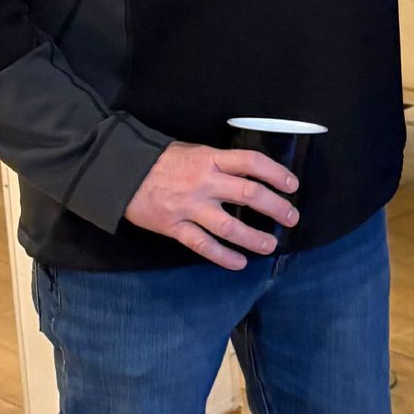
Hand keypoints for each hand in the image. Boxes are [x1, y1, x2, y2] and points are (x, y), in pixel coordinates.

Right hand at [123, 143, 298, 269]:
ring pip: (229, 226)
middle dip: (275, 207)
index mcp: (210, 159)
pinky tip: (240, 263)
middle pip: (249, 194)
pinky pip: (203, 245)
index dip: (276, 173)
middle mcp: (204, 183)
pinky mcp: (175, 227)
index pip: (251, 162)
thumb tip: (248, 173)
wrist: (121, 173)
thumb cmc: (160, 160)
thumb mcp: (193, 150)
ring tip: (270, 245)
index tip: (292, 185)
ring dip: (254, 238)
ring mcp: (190, 207)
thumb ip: (218, 162)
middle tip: (291, 217)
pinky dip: (223, 257)